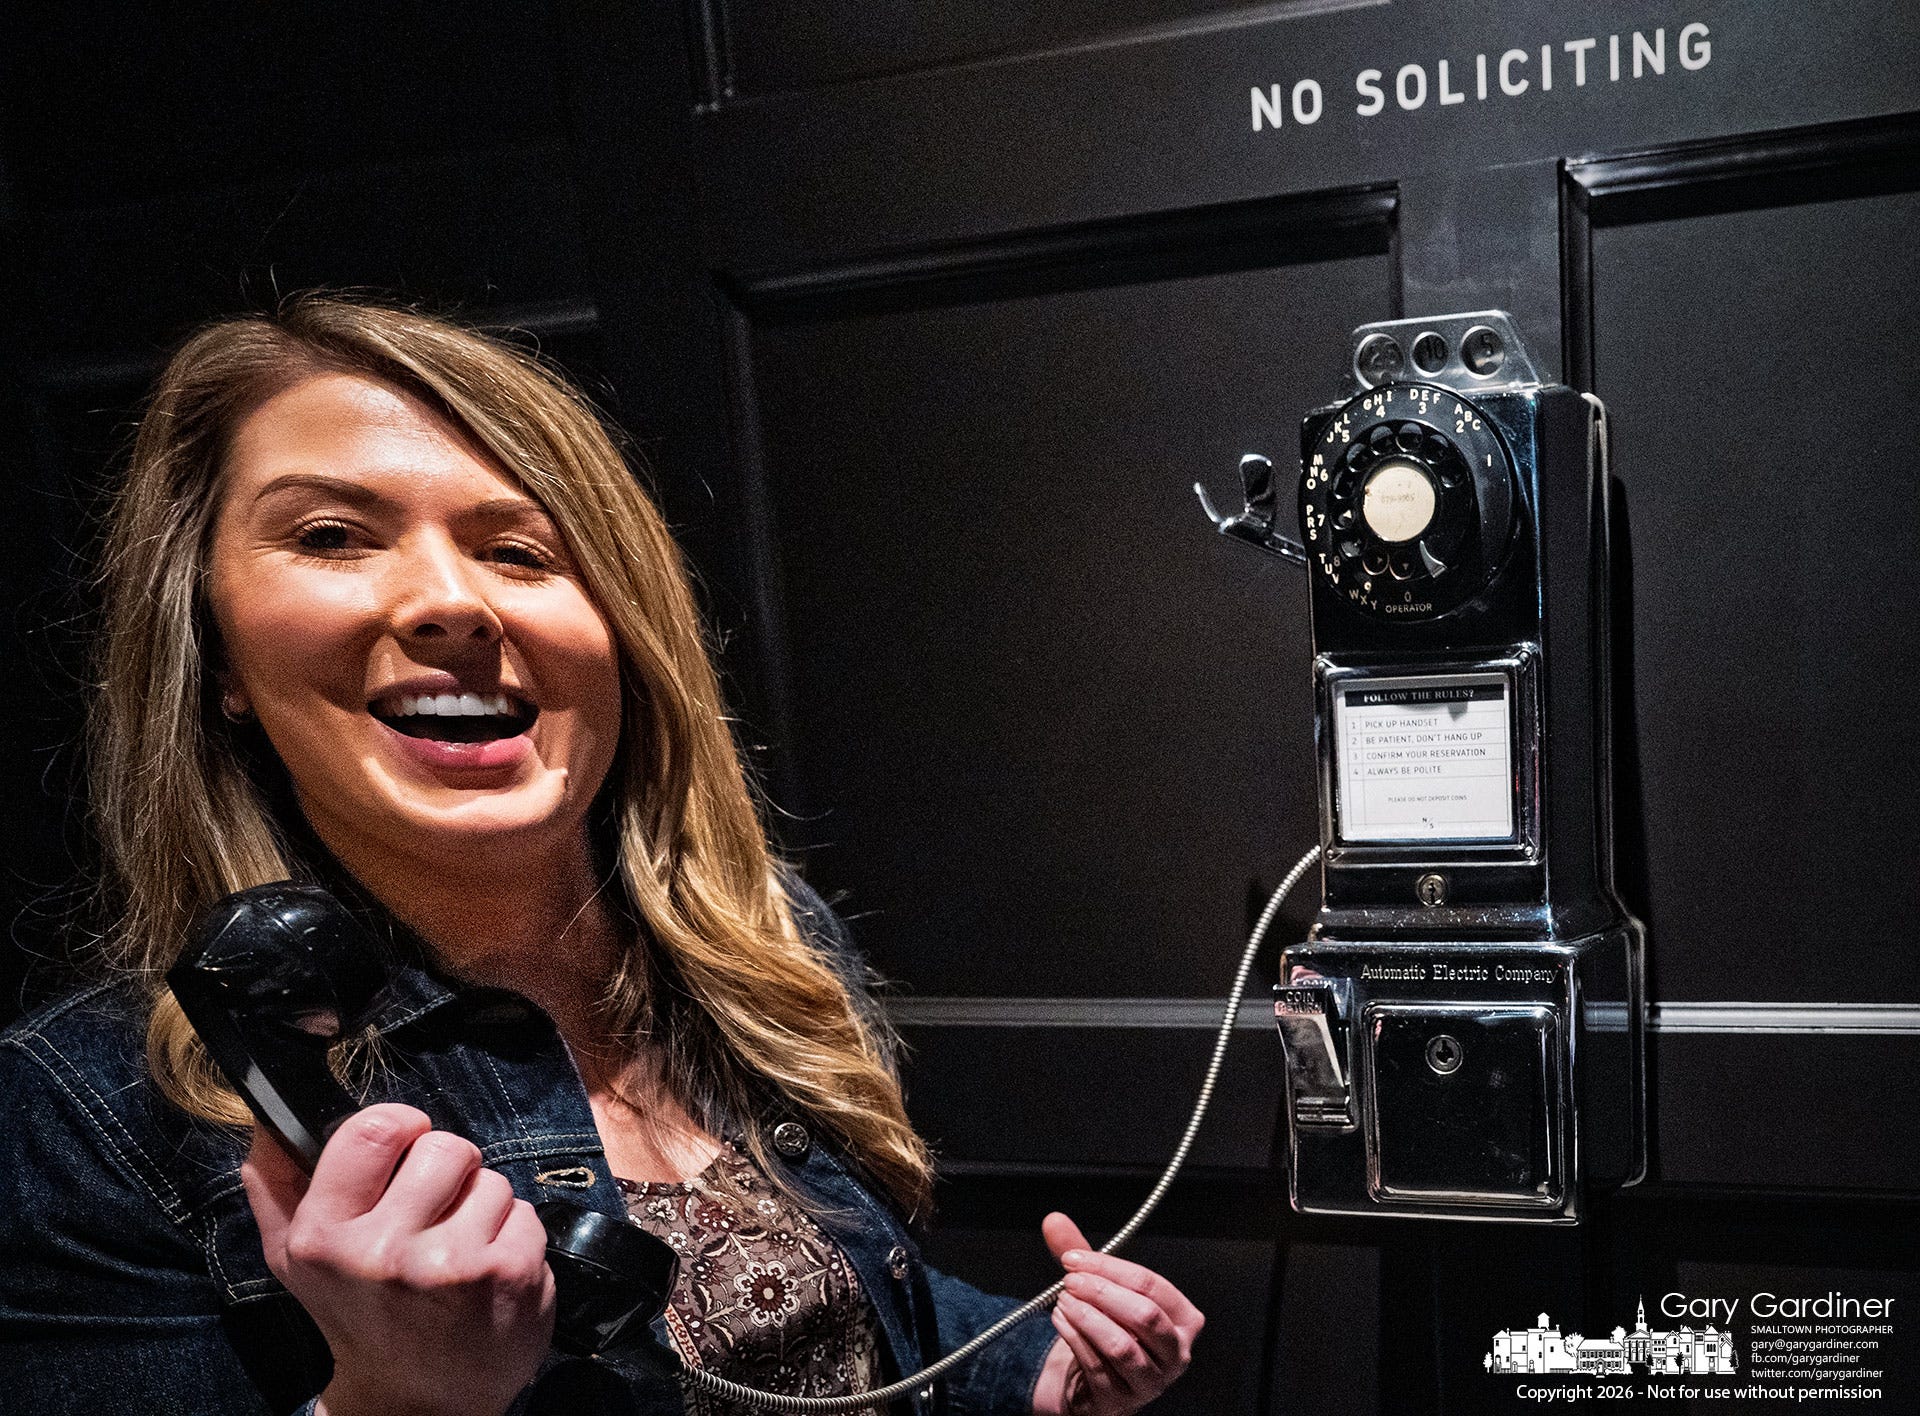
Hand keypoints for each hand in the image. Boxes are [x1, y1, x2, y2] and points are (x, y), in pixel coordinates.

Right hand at [242, 1104, 555, 1415]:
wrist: (411, 1404)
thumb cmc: (355, 1314)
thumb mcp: (294, 1260)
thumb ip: (275, 1185)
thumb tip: (269, 1121)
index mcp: (324, 1237)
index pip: (373, 1129)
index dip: (402, 1125)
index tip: (407, 1144)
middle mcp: (383, 1252)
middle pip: (445, 1146)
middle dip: (449, 1172)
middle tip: (435, 1213)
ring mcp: (450, 1265)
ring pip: (492, 1180)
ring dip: (482, 1208)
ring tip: (457, 1253)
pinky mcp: (508, 1274)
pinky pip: (525, 1214)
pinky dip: (513, 1237)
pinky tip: (487, 1275)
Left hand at [1030, 1213, 1203, 1415]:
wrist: (1094, 1382)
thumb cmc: (1109, 1329)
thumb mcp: (1102, 1290)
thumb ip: (1083, 1256)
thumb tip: (1054, 1221)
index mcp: (1183, 1319)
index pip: (1151, 1285)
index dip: (1110, 1268)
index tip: (1074, 1258)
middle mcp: (1175, 1353)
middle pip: (1144, 1315)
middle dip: (1102, 1292)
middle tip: (1070, 1280)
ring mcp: (1151, 1381)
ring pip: (1121, 1346)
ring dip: (1087, 1318)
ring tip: (1063, 1301)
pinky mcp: (1122, 1400)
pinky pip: (1098, 1367)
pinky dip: (1075, 1339)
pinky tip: (1061, 1321)